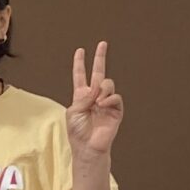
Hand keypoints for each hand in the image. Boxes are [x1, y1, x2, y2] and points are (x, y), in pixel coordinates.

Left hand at [66, 42, 124, 162]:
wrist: (88, 146)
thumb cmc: (77, 131)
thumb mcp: (74, 111)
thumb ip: (84, 96)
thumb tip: (97, 86)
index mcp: (81, 96)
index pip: (80, 76)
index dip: (80, 64)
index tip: (80, 51)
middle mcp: (94, 96)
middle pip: (98, 73)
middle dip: (100, 58)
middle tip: (102, 43)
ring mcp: (106, 102)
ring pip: (108, 84)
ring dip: (101, 90)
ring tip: (97, 102)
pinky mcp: (116, 110)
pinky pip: (115, 96)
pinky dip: (109, 99)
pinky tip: (103, 104)